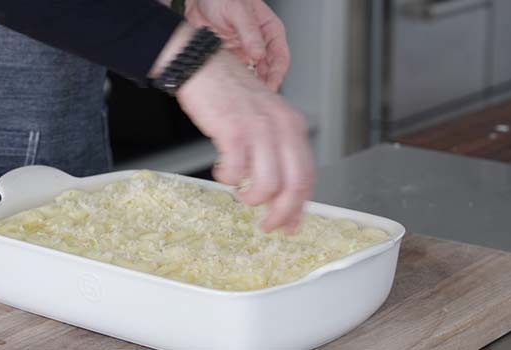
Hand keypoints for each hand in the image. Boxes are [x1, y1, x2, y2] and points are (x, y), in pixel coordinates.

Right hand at [177, 49, 313, 232]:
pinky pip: (236, 171)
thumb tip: (276, 189)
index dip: (299, 206)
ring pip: (268, 184)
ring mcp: (259, 128)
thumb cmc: (230, 94)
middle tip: (267, 225)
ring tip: (240, 193)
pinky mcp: (233, 130)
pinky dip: (228, 179)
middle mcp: (281, 127)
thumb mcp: (264, 118)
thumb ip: (274, 149)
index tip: (290, 224)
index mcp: (293, 126)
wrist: (203, 66)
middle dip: (281, 213)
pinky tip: (221, 171)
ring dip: (252, 198)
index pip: (307, 175)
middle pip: (294, 185)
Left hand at [184, 0, 289, 90]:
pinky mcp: (231, 55)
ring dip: (251, 84)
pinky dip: (237, 81)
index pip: (280, 57)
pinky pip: (238, 72)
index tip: (270, 86)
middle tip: (258, 96)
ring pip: (254, 73)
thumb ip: (249, 32)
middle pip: (268, 69)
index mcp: (269, 29)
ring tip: (247, 95)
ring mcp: (245, 49)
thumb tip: (258, 53)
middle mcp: (259, 41)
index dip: (277, 74)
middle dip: (265, 84)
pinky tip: (234, 88)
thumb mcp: (237, 10)